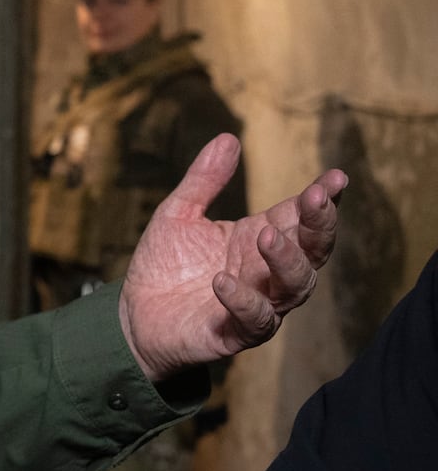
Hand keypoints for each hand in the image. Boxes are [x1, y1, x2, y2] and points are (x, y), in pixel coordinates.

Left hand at [117, 134, 346, 381]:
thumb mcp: (178, 213)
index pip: (300, 216)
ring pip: (295, 286)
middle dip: (320, 225)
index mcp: (259, 238)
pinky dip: (243, 300)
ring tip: (266, 236)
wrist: (135, 315)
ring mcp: (258, 303)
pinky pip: (255, 320)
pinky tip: (222, 281)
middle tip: (315, 198)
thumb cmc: (165, 264)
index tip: (335, 177)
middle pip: (312, 250)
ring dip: (286, 260)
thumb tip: (228, 137)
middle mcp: (268, 272)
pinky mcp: (236, 333)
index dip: (322, 198)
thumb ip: (204, 180)